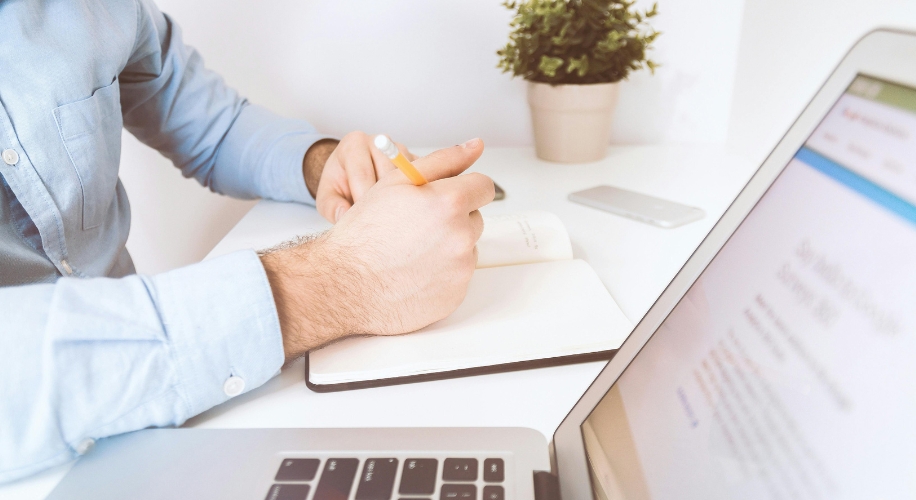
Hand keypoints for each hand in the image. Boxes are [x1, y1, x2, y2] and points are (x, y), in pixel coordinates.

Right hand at [263, 138, 491, 360]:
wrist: (345, 284)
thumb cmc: (365, 233)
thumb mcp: (397, 182)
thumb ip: (443, 160)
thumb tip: (475, 146)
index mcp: (450, 202)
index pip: (483, 186)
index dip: (464, 188)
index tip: (448, 196)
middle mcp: (461, 236)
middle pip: (475, 218)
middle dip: (453, 218)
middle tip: (417, 226)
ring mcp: (460, 269)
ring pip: (467, 248)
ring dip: (448, 246)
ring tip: (412, 250)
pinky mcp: (456, 295)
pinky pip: (458, 276)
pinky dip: (442, 273)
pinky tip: (414, 272)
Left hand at [303, 131, 417, 223]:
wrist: (353, 174)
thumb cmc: (340, 185)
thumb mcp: (327, 197)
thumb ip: (331, 207)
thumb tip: (344, 216)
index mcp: (354, 143)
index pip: (363, 173)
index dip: (363, 200)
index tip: (363, 220)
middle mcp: (379, 141)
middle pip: (388, 175)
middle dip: (383, 201)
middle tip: (378, 222)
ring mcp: (401, 149)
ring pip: (407, 178)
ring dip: (401, 199)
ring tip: (391, 217)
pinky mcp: (416, 160)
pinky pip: (421, 180)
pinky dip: (414, 196)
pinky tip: (404, 210)